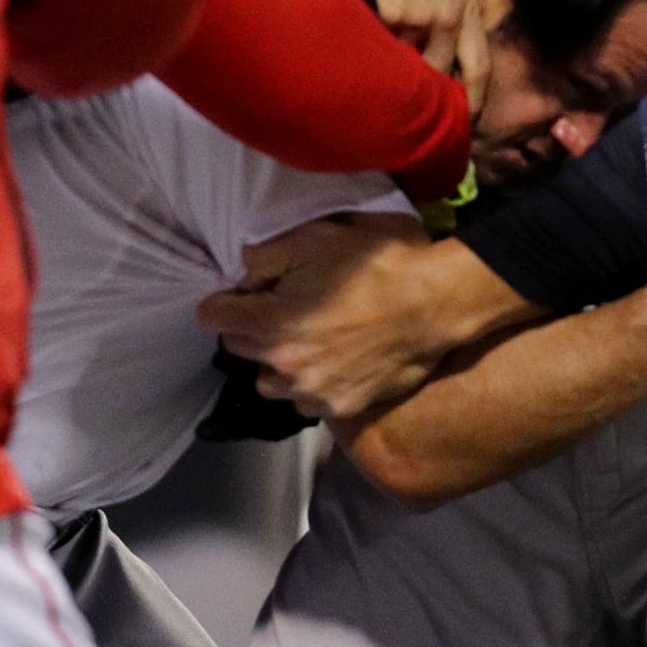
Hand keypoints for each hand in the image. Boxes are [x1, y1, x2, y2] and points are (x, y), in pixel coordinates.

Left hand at [198, 215, 536, 419]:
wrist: (434, 304)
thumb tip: (245, 272)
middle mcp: (283, 366)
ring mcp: (313, 392)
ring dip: (277, 363)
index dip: (225, 299)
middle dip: (251, 328)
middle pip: (237, 350)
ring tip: (305, 341)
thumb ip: (265, 255)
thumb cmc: (376, 264)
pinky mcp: (342, 408)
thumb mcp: (315, 238)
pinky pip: (307, 401)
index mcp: (270, 323)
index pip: (212, 316)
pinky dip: (311, 384)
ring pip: (270, 383)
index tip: (246, 292)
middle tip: (282, 307)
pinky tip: (334, 361)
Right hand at [346, 0, 488, 104]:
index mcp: (466, 6)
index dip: (470, 105)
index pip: (478, 69)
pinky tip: (350, 30)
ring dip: (381, 65)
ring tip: (362, 56)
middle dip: (413, 93)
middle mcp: (448, 15)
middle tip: (394, 103)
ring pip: (396, 61)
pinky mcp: (388, 9)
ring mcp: (418, 14)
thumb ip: (453, 5)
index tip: (459, 127)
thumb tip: (446, 51)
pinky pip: (372, 42)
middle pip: (433, 76)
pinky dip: (361, 43)